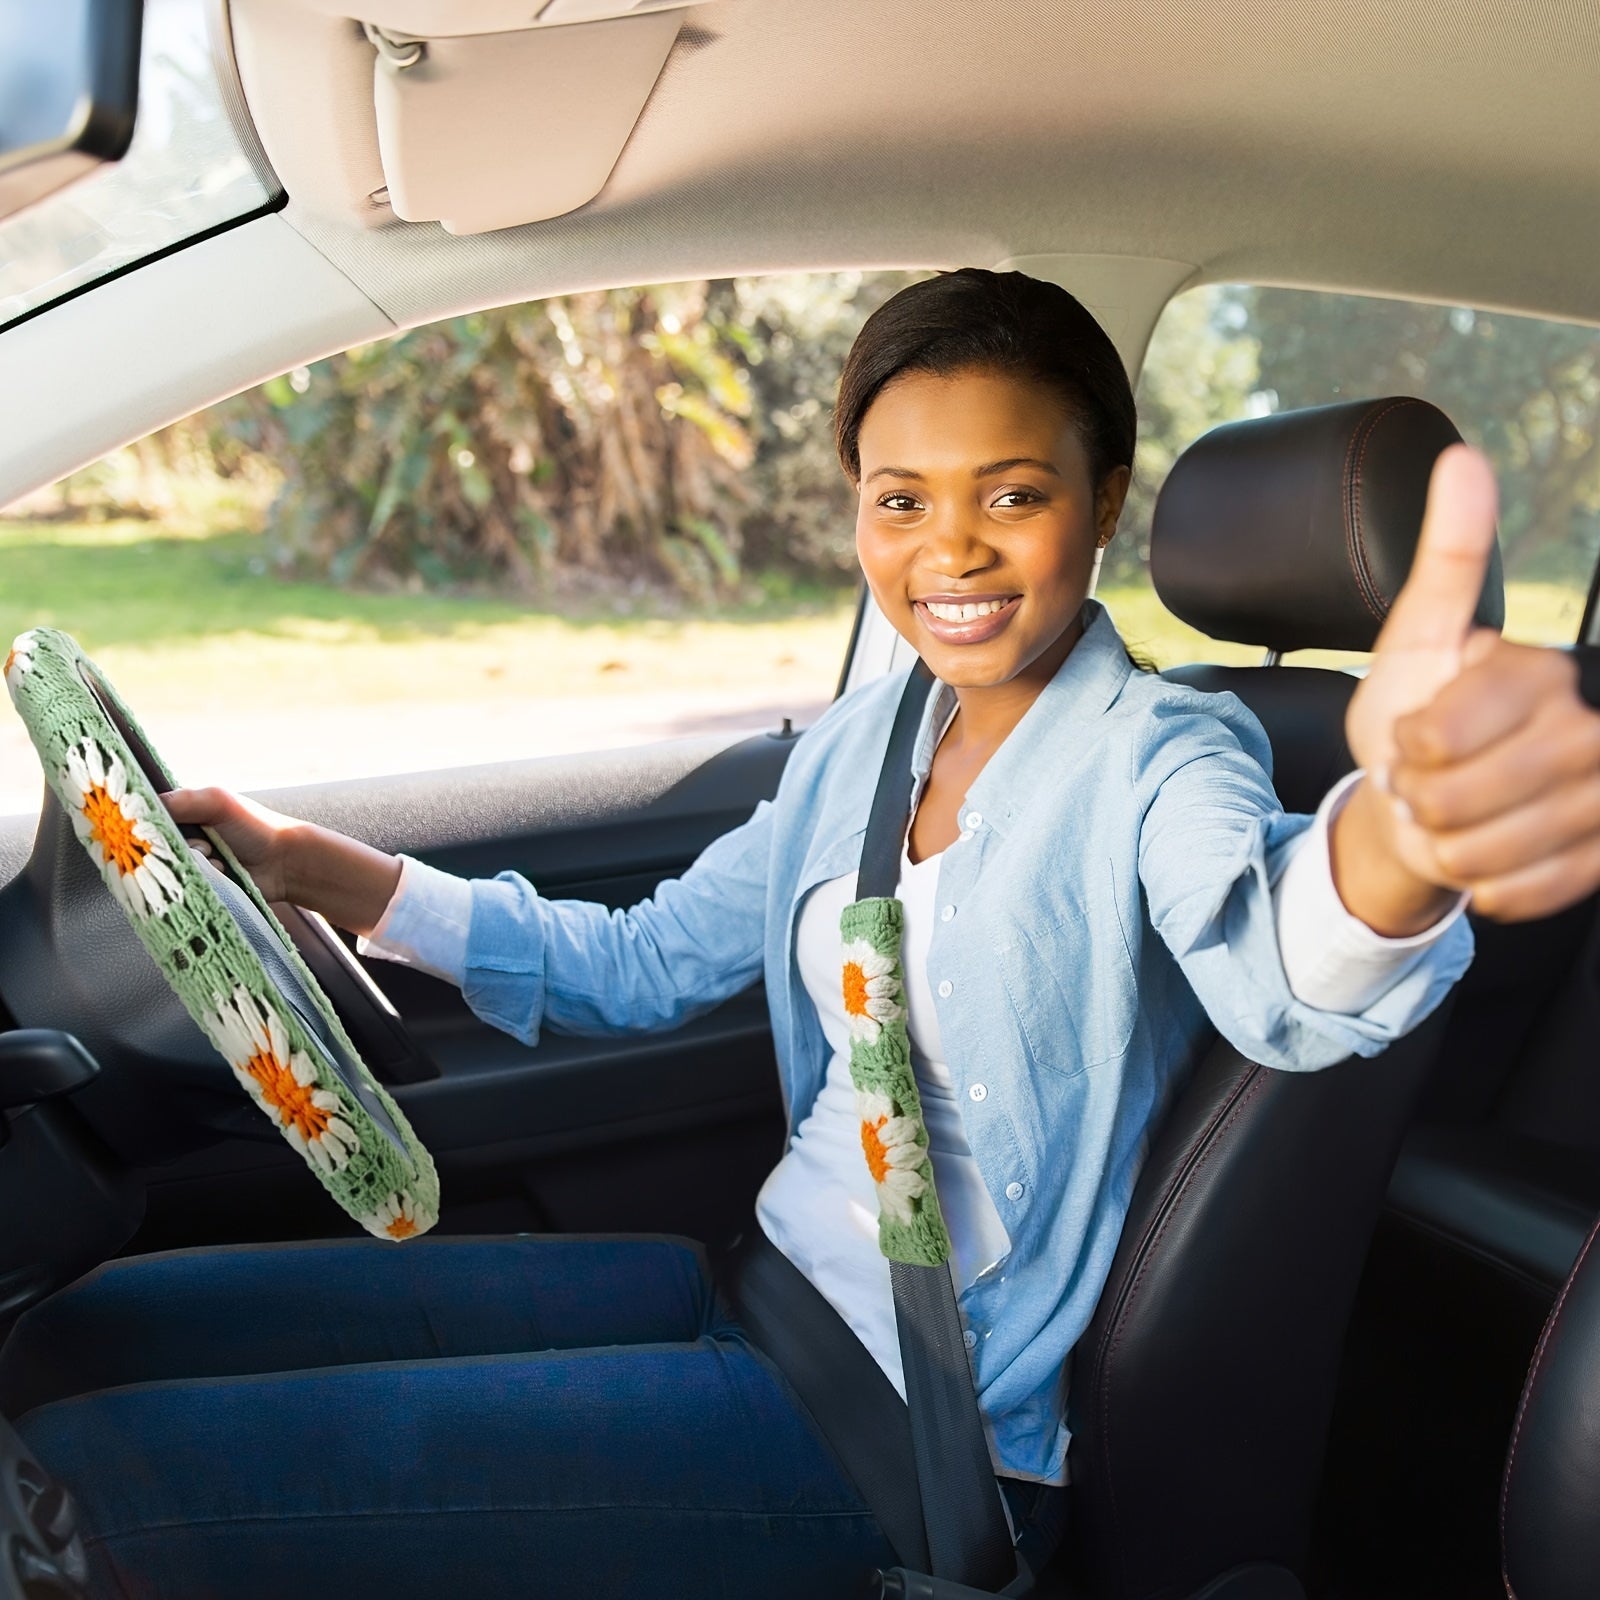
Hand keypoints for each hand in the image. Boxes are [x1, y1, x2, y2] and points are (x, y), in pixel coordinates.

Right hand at [161, 787, 401, 934]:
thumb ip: (184, 800)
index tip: (147, 830)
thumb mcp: (219, 802)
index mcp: (181, 815)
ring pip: (167, 870)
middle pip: (151, 849)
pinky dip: (199, 883)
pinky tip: (220, 875)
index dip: (142, 826)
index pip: (143, 821)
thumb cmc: (256, 827)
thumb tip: (142, 809)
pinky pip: (183, 890)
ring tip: (217, 859)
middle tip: (203, 844)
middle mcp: (180, 841)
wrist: (285, 864)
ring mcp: (189, 866)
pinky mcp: (198, 889)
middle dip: (173, 848)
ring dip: (191, 865)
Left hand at [1341, 443, 1599, 925]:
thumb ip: (1447, 555)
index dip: (1405, 746)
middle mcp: (1584, 732)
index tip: (1414, 733)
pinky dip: (1477, 881)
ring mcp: (1596, 800)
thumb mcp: (1414, 635)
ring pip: (1478, 852)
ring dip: (1442, 841)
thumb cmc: (1418, 712)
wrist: (1432, 797)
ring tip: (1448, 811)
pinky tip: (1480, 848)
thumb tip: (1462, 460)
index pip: (1438, 736)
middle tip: (1426, 777)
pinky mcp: (1595, 859)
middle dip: (1416, 795)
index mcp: (1538, 674)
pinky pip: (1513, 890)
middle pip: (1455, 798)